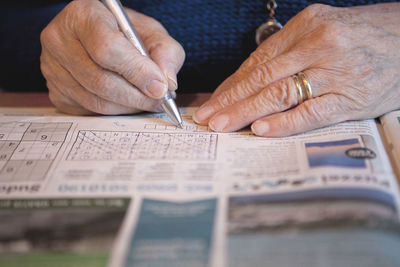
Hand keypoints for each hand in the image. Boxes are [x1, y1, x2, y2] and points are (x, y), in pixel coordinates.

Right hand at [40, 0, 184, 114]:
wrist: (97, 36)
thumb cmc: (124, 32)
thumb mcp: (150, 32)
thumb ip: (166, 52)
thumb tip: (167, 84)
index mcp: (83, 15)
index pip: (107, 49)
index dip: (136, 71)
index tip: (160, 86)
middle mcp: (59, 40)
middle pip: (100, 80)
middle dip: (136, 96)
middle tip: (159, 100)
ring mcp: (52, 68)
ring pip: (95, 101)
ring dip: (128, 107)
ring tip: (147, 101)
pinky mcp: (55, 91)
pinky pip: (88, 111)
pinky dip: (114, 111)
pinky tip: (127, 102)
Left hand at [193, 3, 399, 136]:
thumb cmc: (362, 38)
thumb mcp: (323, 32)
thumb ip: (289, 54)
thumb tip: (250, 82)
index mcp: (307, 26)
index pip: (258, 61)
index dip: (232, 84)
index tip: (214, 100)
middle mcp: (318, 44)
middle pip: (263, 77)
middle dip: (231, 100)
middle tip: (207, 117)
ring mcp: (335, 70)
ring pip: (281, 94)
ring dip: (247, 112)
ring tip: (223, 126)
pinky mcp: (351, 96)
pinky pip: (312, 112)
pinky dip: (285, 122)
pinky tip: (262, 130)